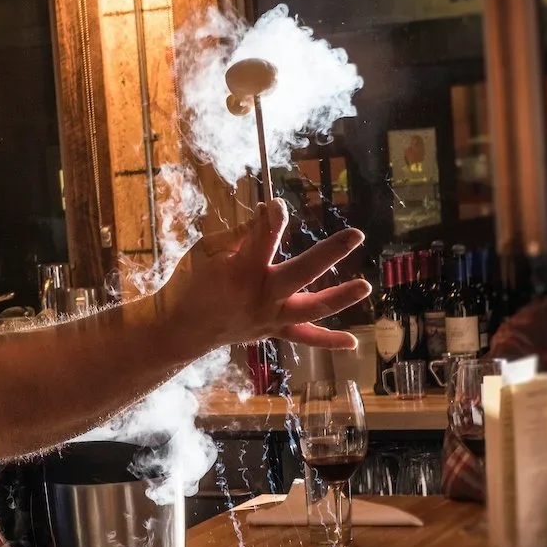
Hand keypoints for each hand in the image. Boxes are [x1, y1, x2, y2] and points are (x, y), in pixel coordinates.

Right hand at [156, 199, 370, 351]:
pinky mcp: (273, 331)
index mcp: (239, 272)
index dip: (273, 217)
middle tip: (355, 235)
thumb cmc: (190, 284)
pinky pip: (303, 337)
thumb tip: (268, 216)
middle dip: (328, 253)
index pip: (263, 237)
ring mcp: (270, 318)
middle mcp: (260, 296)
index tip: (278, 203)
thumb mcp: (205, 252)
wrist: (180, 330)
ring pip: (310, 309)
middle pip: (300, 273)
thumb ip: (239, 236)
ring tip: (365, 286)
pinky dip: (328, 341)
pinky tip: (352, 342)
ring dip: (339, 298)